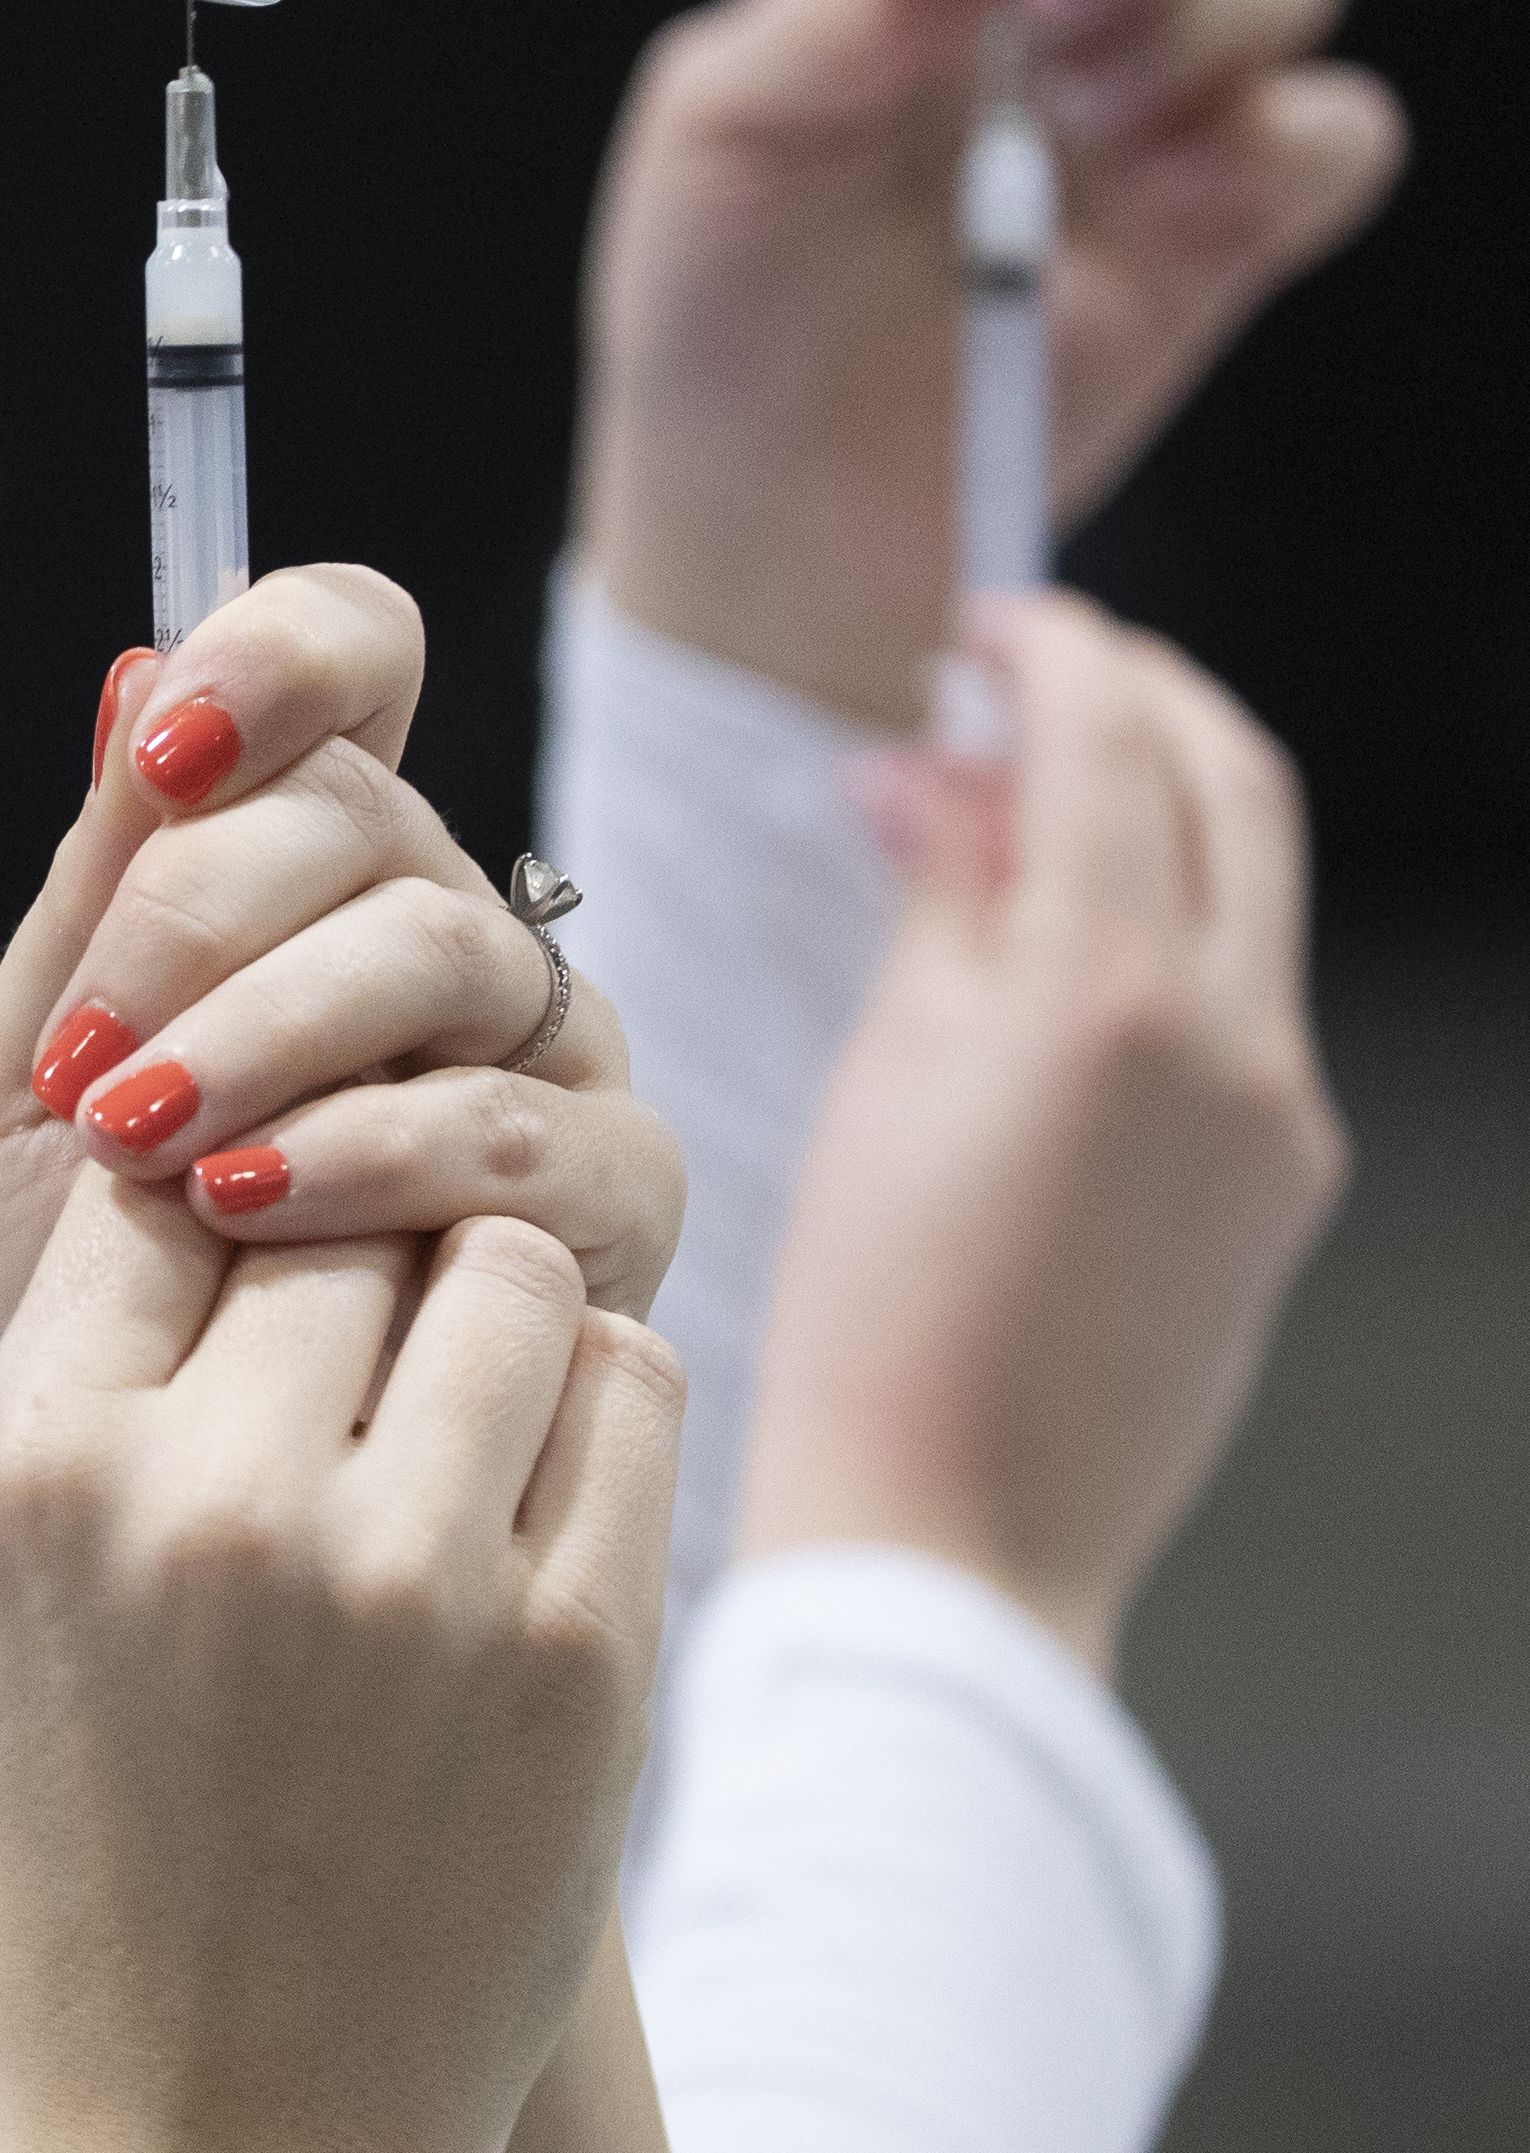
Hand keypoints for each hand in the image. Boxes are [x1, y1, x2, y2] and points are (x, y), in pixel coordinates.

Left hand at [0, 571, 679, 1377]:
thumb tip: (137, 672)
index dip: (280, 656)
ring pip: (441, 951)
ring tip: (136, 1139)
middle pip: (368, 815)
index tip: (170, 752)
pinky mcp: (610, 1191)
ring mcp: (543, 1048)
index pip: (354, 654)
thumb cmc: (74, 1284)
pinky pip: (514, 1126)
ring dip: (264, 1038)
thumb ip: (89, 894)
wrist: (131, 1491)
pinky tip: (246, 1204)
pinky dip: (366, 1156)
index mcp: (309, 862)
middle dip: (197, 921)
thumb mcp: (27, 1083)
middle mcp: (443, 924)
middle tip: (83, 1057)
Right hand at [0, 1181, 682, 2152]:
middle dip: (351, 1257)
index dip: (207, 1191)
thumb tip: (227, 1127)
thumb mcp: (17, 1583)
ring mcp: (407, 1576)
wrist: (227, 2137)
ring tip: (452, 1407)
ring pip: (503, 1267)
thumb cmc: (104, 1837)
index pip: (153, 1179)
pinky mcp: (577, 1649)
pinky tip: (533, 1485)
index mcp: (41, 1468)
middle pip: (331, 1212)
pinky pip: (631, 1387)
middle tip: (355, 1349)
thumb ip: (105, 1367)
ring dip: (491, 1305)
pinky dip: (593, 1401)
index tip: (234, 1249)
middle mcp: (215, 1499)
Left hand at [578, 0, 1403, 724]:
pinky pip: (1342, 131)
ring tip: (1078, 130)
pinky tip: (1167, 211)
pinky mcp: (1229, 230)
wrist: (767, 518)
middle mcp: (1059, 5)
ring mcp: (1155, 110)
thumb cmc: (717, 310)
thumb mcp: (722, 130)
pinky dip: (1281, 146)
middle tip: (1061, 15)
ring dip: (1204, 26)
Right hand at [734, 594, 1345, 1670]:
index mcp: (1117, 996)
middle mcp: (1238, 1041)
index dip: (1049, 653)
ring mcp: (1281, 1118)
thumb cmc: (870, 1319)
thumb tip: (953, 778)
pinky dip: (1156, 935)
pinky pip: (1237, 1006)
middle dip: (1135, 703)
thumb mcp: (881, 1073)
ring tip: (1000, 829)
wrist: (956, 1527)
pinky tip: (1042, 971)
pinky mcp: (1282, 1184)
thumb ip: (949, 900)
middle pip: (1231, 789)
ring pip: (1245, 893)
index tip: (984, 625)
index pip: (1112, 742)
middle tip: (1022, 677)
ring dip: (1145, 817)